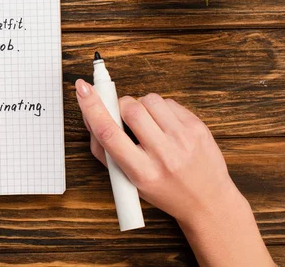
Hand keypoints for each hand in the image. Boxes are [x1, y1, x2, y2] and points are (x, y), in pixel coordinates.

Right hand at [75, 79, 273, 265]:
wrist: (208, 201)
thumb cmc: (164, 191)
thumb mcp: (128, 180)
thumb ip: (105, 150)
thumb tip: (90, 116)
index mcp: (142, 172)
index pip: (109, 133)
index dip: (92, 108)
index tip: (83, 89)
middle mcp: (164, 154)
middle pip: (130, 109)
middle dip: (120, 107)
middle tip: (122, 117)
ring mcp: (183, 138)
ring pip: (149, 100)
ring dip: (140, 106)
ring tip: (146, 124)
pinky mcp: (197, 126)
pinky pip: (167, 101)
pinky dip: (159, 108)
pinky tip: (163, 125)